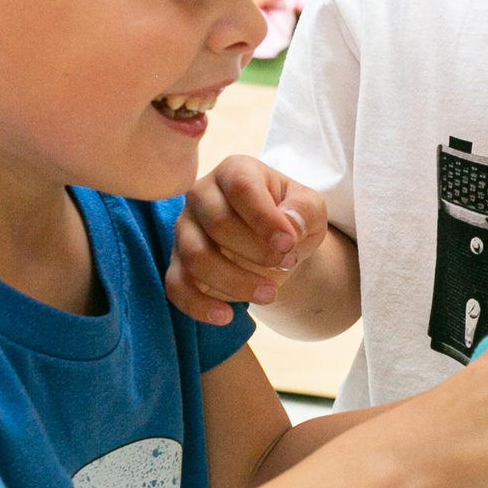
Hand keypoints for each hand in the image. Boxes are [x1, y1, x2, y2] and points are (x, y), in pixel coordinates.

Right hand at [168, 155, 329, 323]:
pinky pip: (176, 286)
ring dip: (235, 282)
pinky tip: (227, 316)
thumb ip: (305, 210)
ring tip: (270, 293)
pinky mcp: (178, 262)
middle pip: (218, 224)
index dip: (265, 219)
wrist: (275, 245)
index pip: (241, 188)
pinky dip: (199, 305)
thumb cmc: (292, 218)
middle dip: (257, 252)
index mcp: (236, 171)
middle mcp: (202, 195)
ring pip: (196, 257)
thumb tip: (289, 225)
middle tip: (287, 263)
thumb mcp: (311, 208)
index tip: (289, 244)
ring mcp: (185, 229)